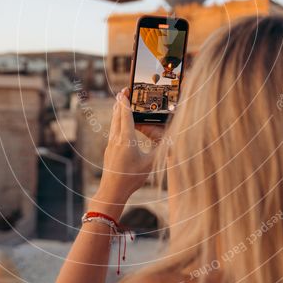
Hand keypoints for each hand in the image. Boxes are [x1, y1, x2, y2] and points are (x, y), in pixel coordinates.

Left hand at [93, 89, 157, 217]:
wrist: (112, 190)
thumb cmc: (131, 177)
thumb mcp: (150, 163)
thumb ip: (161, 150)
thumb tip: (173, 140)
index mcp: (126, 139)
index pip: (125, 115)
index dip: (125, 102)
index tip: (124, 91)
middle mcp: (116, 139)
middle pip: (117, 116)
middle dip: (120, 103)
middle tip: (123, 92)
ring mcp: (111, 144)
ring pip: (113, 123)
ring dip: (117, 111)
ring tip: (120, 103)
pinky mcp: (109, 150)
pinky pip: (112, 131)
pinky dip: (116, 122)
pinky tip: (118, 124)